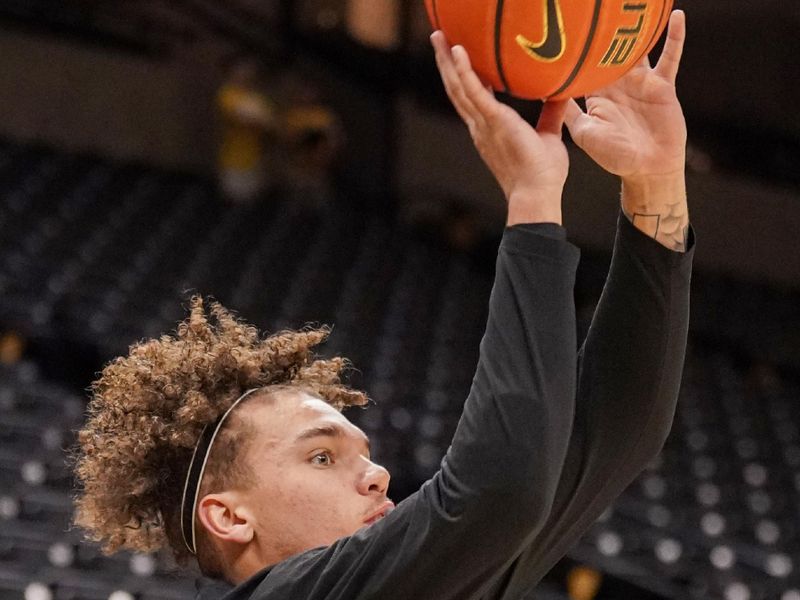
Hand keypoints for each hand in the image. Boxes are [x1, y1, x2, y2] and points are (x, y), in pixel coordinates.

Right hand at [431, 31, 568, 224]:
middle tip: (438, 37)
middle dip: (446, 62)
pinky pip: (474, 92)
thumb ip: (550, 114)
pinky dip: (465, 71)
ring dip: (447, 60)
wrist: (537, 193)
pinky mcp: (493, 122)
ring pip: (458, 87)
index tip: (456, 55)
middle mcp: (480, 125)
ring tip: (438, 36)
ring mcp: (483, 124)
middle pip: (457, 88)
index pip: (471, 97)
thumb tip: (560, 93)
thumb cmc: (542, 173)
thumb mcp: (548, 135)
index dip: (461, 76)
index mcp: (489, 128)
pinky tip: (458, 52)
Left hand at [565, 10, 689, 251]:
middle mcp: (618, 84)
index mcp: (596, 93)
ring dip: (640, 27)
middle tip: (600, 4)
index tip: (568, 26)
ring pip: (640, 48)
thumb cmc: (614, 156)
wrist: (647, 168)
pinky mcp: (663, 85)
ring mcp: (641, 82)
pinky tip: (678, 15)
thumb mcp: (585, 133)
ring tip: (638, 3)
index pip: (586, 65)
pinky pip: (670, 58)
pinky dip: (675, 38)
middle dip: (609, 29)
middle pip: (613, 50)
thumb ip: (569, 112)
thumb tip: (546, 92)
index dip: (578, 49)